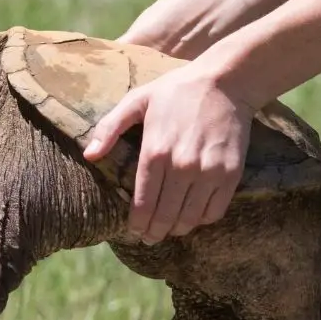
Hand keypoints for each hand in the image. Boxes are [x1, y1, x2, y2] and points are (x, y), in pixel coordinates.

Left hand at [83, 66, 253, 243]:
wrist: (227, 81)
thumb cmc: (176, 91)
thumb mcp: (136, 101)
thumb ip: (109, 128)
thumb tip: (89, 155)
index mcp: (155, 153)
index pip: (143, 204)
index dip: (137, 224)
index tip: (134, 231)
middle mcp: (182, 167)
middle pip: (165, 217)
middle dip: (154, 233)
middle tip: (149, 238)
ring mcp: (209, 172)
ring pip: (190, 219)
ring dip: (177, 229)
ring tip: (169, 229)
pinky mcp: (231, 173)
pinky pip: (215, 211)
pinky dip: (202, 219)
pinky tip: (193, 216)